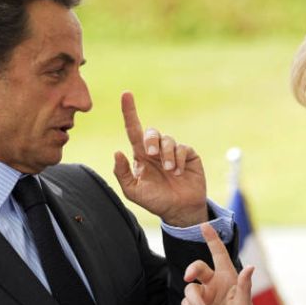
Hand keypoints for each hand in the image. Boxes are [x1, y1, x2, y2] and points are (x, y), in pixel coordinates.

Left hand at [113, 92, 207, 225]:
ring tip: (169, 172)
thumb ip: (122, 174)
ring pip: (168, 140)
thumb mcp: (134, 191)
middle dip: (151, 141)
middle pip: (151, 132)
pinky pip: (182, 148)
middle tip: (152, 156)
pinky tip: (179, 172)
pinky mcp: (188, 155)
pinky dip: (178, 159)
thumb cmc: (155, 201)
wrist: (179, 210)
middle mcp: (156, 150)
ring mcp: (173, 152)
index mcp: (141, 156)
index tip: (126, 94)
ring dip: (167, 156)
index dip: (129, 112)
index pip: (133, 130)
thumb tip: (117, 152)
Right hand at [181, 223, 255, 304]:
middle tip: (189, 276)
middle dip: (192, 269)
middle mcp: (214, 284)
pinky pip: (185, 303)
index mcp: (228, 277)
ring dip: (194, 300)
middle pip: (197, 268)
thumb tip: (250, 267)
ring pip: (189, 288)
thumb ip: (244, 286)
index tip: (204, 225)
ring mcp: (204, 296)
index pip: (218, 254)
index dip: (212, 239)